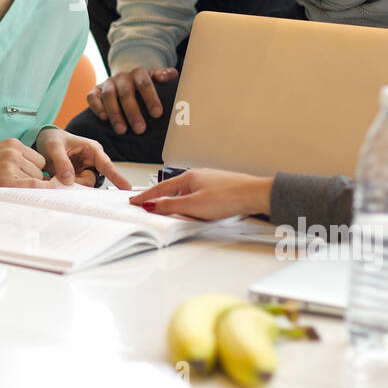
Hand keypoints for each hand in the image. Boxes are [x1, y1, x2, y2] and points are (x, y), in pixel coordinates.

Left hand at [34, 127, 130, 188]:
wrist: (44, 142)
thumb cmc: (53, 139)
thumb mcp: (54, 147)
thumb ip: (61, 162)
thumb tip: (69, 180)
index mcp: (92, 150)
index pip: (107, 165)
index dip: (117, 177)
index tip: (127, 187)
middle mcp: (92, 162)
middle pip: (91, 180)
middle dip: (77, 183)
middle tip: (61, 179)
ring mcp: (85, 171)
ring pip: (83, 186)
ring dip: (69, 185)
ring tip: (55, 176)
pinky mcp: (77, 179)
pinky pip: (75, 188)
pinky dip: (65, 187)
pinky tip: (56, 179)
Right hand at [86, 66, 177, 134]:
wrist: (126, 79)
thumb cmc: (146, 84)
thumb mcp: (157, 77)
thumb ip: (166, 74)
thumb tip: (165, 77)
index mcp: (138, 73)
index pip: (145, 84)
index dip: (151, 98)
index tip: (157, 114)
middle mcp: (121, 76)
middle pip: (126, 93)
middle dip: (133, 112)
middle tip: (140, 129)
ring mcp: (107, 83)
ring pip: (109, 96)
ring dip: (115, 114)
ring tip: (122, 131)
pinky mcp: (95, 90)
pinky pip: (92, 97)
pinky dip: (96, 107)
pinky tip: (103, 118)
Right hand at [128, 168, 271, 220]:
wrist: (254, 194)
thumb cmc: (228, 197)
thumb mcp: (193, 205)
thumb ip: (170, 206)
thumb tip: (152, 206)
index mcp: (188, 177)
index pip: (160, 188)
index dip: (146, 196)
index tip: (134, 200)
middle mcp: (197, 176)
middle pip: (172, 189)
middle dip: (159, 198)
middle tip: (146, 206)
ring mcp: (208, 182)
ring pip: (185, 193)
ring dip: (175, 202)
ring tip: (167, 211)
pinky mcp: (218, 189)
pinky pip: (196, 196)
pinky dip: (188, 202)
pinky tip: (192, 209)